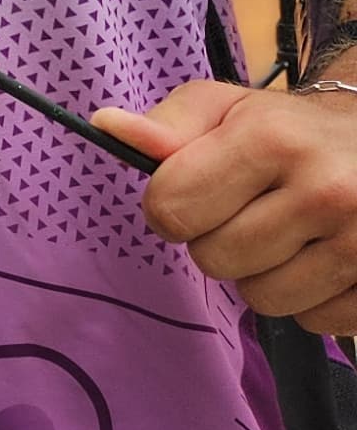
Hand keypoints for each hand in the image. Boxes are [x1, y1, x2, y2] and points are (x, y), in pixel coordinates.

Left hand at [99, 75, 356, 337]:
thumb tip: (105, 125)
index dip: (169, 206)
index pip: (172, 209)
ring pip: (261, 298)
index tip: (193, 195)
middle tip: (252, 210)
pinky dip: (307, 298)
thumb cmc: (292, 131)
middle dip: (219, 239)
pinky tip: (322, 257)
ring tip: (289, 235)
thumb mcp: (230, 108)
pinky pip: (309, 321)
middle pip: (213, 259)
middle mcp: (323, 191)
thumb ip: (168, 124)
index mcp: (273, 139)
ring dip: (262, 273)